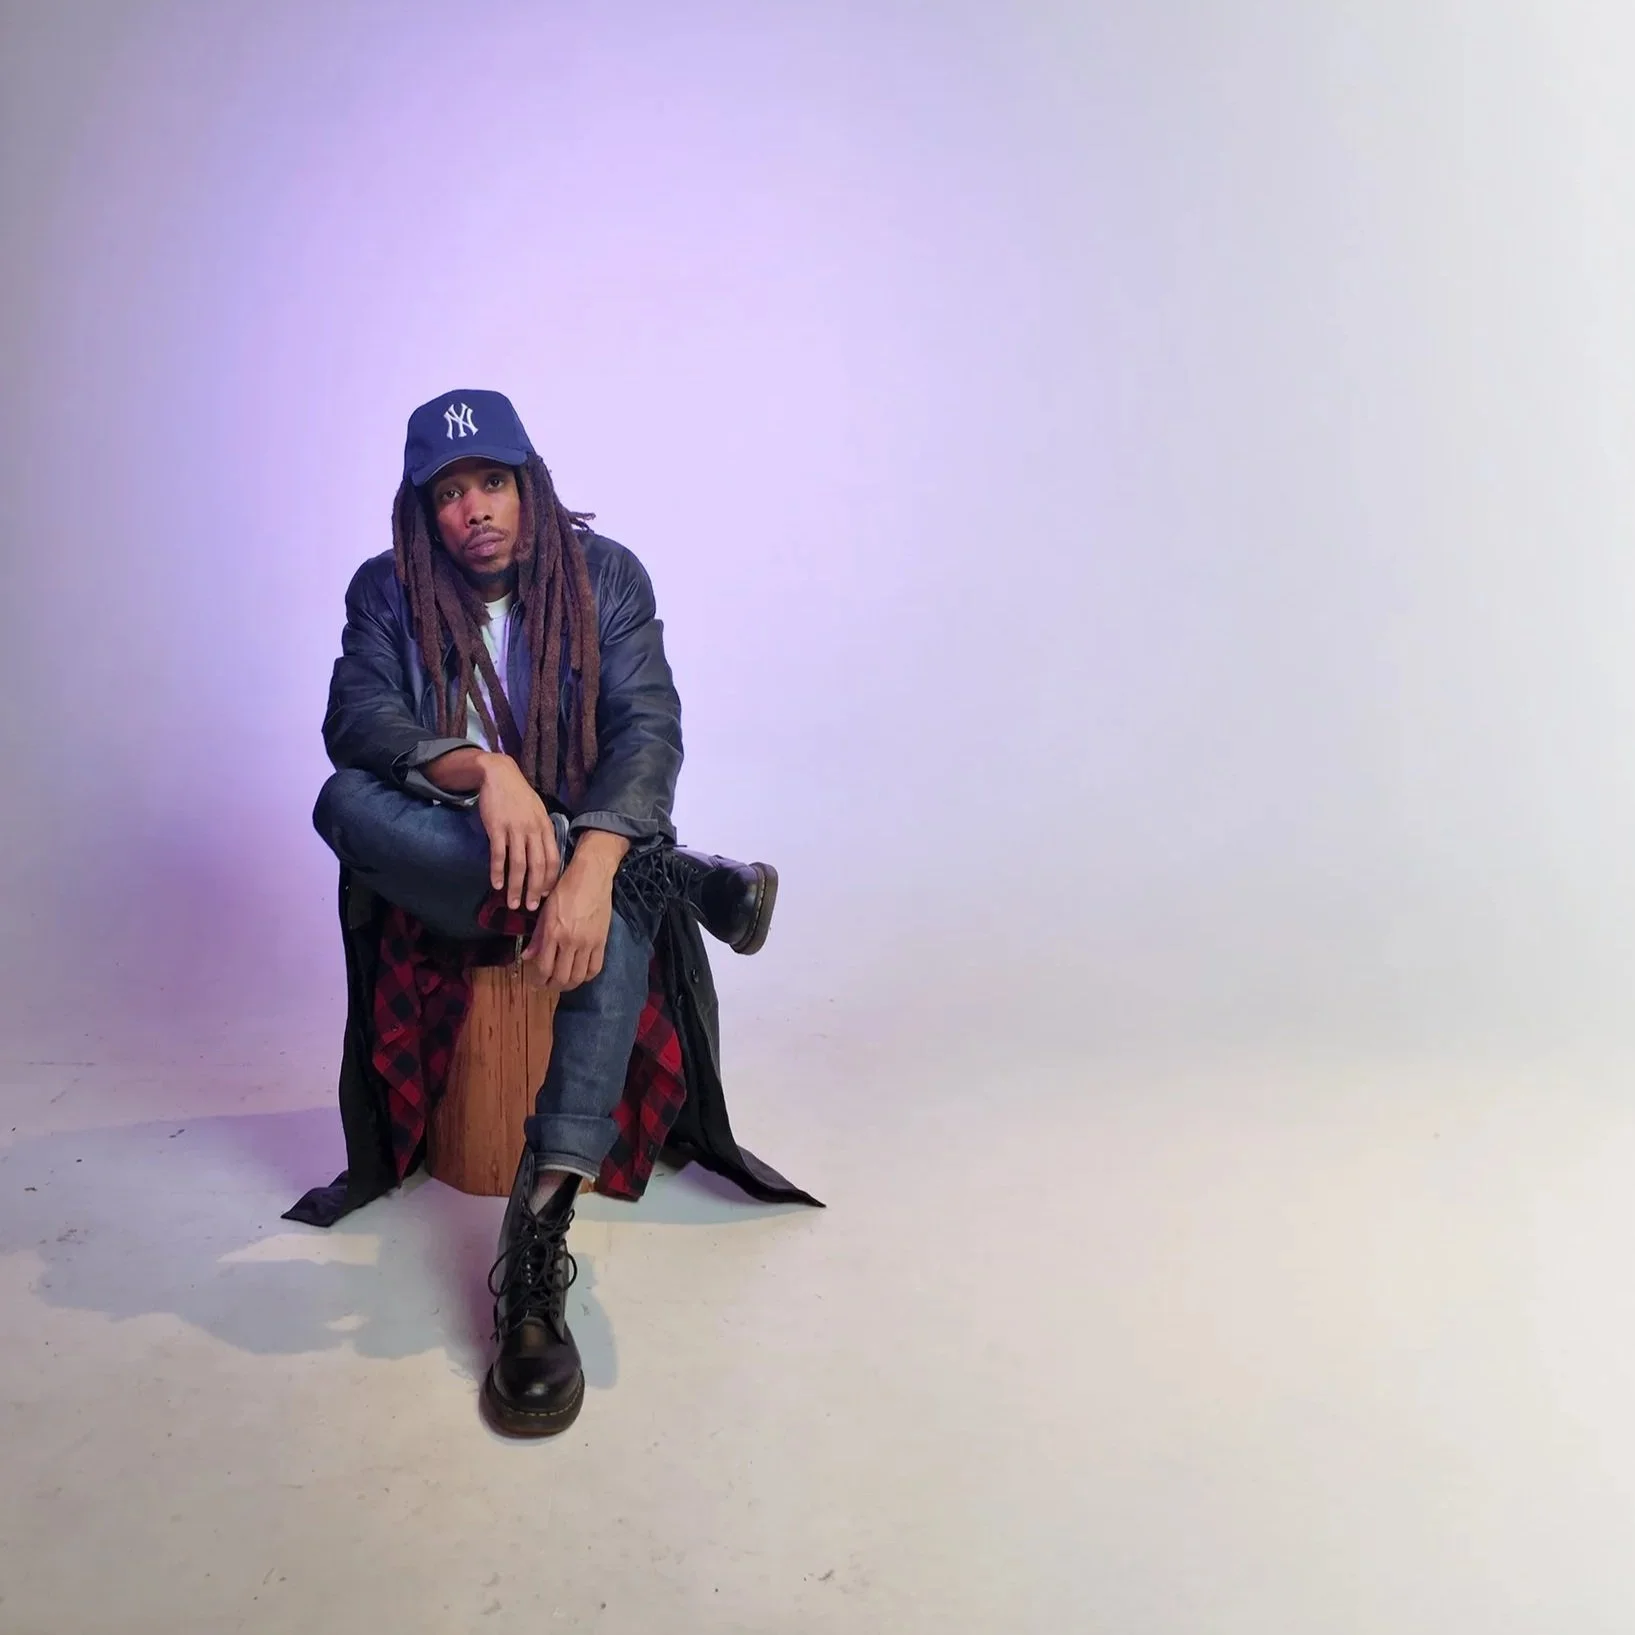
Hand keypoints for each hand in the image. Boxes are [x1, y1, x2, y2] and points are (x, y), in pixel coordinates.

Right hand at [471, 753, 559, 910]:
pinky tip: (496, 884)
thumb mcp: (537, 812)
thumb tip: (544, 856)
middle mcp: (533, 830)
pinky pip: (499, 854)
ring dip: (516, 886)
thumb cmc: (519, 796)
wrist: (499, 774)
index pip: (553, 859)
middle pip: (538, 866)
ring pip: (519, 864)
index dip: (550, 880)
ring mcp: (515, 829)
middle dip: (535, 890)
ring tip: (512, 903)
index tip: (545, 895)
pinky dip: (497, 871)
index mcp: (545, 827)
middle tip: (531, 907)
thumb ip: (542, 832)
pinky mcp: (497, 828)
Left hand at [524, 862, 613, 990]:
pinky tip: (580, 974)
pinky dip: (586, 976)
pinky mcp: (602, 941)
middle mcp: (570, 941)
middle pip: (561, 977)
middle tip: (548, 985)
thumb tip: (527, 956)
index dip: (538, 980)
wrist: (592, 876)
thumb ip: (537, 937)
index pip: (544, 967)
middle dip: (552, 986)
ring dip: (569, 984)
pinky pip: (595, 968)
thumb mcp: (545, 911)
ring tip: (563, 982)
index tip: (535, 982)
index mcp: (553, 932)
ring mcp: (588, 942)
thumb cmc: (565, 889)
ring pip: (579, 977)